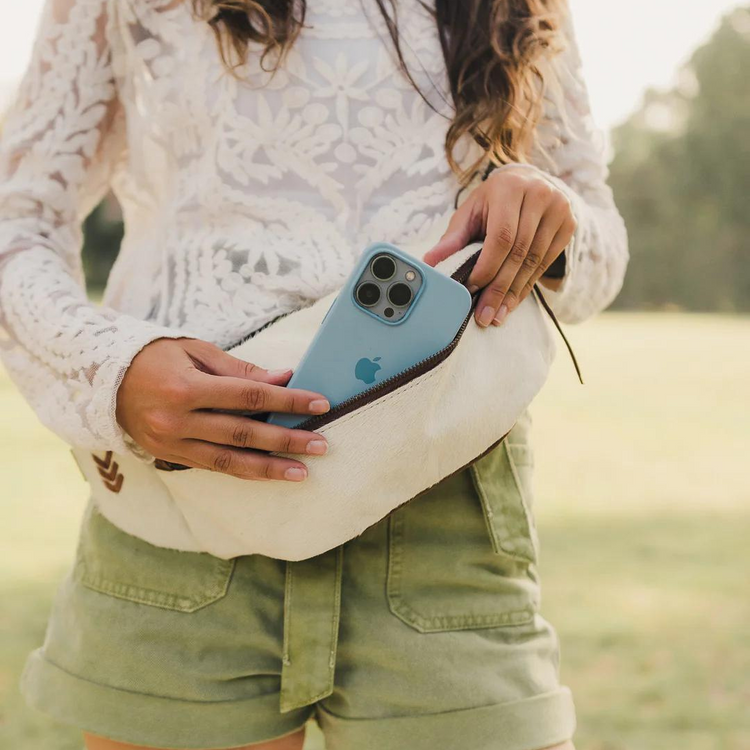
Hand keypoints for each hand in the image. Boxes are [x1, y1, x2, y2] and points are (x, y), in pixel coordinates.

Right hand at [116, 338, 331, 481]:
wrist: (102, 380)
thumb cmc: (155, 357)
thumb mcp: (196, 351)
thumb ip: (241, 369)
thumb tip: (285, 377)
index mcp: (186, 388)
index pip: (249, 396)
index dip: (288, 401)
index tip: (319, 403)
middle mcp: (178, 421)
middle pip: (244, 434)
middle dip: (287, 440)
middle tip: (322, 444)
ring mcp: (172, 443)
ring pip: (230, 461)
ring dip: (270, 468)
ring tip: (302, 472)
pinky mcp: (170, 457)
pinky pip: (214, 468)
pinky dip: (244, 471)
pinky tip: (269, 472)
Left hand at [424, 167, 575, 326]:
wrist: (529, 181)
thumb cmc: (493, 200)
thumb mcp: (471, 211)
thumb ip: (452, 237)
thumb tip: (430, 262)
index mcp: (510, 188)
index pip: (501, 237)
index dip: (487, 267)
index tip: (472, 290)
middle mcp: (539, 195)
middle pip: (518, 252)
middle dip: (499, 288)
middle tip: (485, 315)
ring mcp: (559, 210)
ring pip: (534, 261)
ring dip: (514, 293)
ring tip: (497, 315)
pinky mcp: (568, 226)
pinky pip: (545, 263)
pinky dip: (527, 285)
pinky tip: (513, 302)